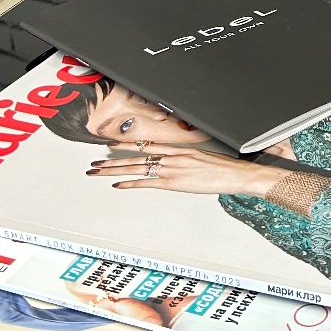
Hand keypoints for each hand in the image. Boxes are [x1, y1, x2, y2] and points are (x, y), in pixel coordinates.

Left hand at [87, 151, 276, 196]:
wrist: (236, 174)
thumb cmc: (224, 168)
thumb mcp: (204, 158)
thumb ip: (188, 160)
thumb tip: (180, 166)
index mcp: (179, 149)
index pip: (147, 145)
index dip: (127, 145)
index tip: (111, 145)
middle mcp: (172, 156)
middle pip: (136, 157)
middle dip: (112, 160)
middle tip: (94, 163)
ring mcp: (172, 169)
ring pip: (136, 168)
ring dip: (114, 170)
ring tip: (98, 172)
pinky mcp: (174, 182)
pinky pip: (147, 182)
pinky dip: (130, 184)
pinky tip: (118, 185)